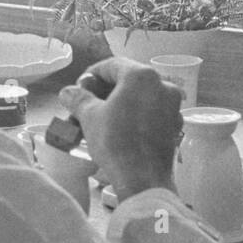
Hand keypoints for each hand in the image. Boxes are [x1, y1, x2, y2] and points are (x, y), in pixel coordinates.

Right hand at [58, 57, 182, 201]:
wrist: (142, 178)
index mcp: (141, 76)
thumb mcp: (89, 116)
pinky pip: (151, 112)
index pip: (112, 65)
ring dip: (120, 103)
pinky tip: (120, 128)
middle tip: (87, 103)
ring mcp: (172, 106)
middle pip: (129, 79)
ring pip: (141, 96)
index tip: (79, 89)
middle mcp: (163, 85)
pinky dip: (135, 115)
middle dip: (106, 90)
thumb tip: (67, 92)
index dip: (91, 75)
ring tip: (102, 118)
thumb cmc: (115, 141)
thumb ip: (78, 98)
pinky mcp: (175, 124)